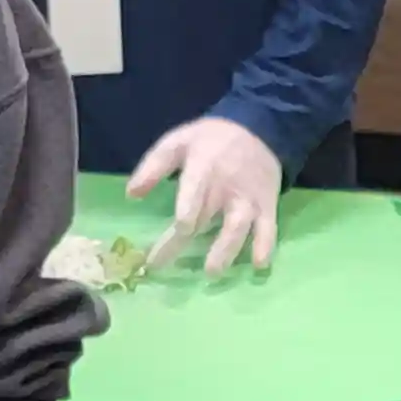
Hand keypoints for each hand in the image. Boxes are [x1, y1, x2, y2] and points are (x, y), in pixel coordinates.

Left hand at [130, 116, 283, 277]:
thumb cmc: (210, 140)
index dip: (179, 218)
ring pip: (238, 226)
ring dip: (226, 249)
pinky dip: (266, 245)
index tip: (157, 236)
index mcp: (203, 167)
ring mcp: (248, 197)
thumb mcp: (178, 141)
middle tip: (161, 265)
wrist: (259, 128)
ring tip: (212, 271)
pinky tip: (259, 265)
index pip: (191, 194)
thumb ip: (154, 165)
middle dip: (181, 243)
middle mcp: (226, 186)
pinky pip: (269, 226)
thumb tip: (131, 194)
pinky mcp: (267, 205)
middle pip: (204, 218)